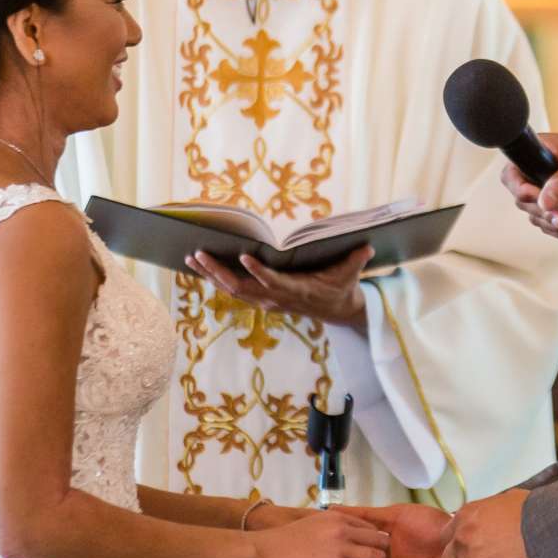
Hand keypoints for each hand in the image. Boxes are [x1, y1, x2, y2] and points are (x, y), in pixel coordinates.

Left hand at [187, 245, 371, 328]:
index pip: (273, 282)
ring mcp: (265, 301)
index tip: (244, 255)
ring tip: (190, 257)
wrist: (337, 311)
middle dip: (217, 271)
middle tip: (198, 253)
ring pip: (231, 290)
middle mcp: (275, 298)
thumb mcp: (351, 274)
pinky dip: (215, 277)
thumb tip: (366, 247)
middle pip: (240, 287)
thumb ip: (356, 261)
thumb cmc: (342, 286)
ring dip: (209, 274)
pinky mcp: (260, 299)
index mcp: (296, 290)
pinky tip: (200, 265)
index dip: (258, 271)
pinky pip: (232, 289)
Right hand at [247, 508, 389, 557]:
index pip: (372, 528)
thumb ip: (329, 530)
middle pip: (381, 541)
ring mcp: (341, 547)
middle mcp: (343, 528)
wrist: (262, 552)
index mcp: (338, 517)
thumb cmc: (280, 542)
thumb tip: (339, 541)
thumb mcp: (309, 526)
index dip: (375, 545)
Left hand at [442, 489, 533, 557]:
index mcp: (466, 515)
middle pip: (448, 557)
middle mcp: (463, 535)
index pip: (446, 535)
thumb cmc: (534, 511)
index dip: (457, 546)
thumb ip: (491, 509)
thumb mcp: (507, 499)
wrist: (548, 528)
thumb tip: (495, 515)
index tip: (467, 551)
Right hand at [500, 134, 557, 239]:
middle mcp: (537, 174)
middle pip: (523, 201)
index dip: (519, 189)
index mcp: (537, 155)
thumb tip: (543, 202)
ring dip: (554, 224)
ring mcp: (547, 193)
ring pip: (536, 216)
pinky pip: (549, 225)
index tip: (536, 198)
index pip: (512, 174)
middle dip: (544, 213)